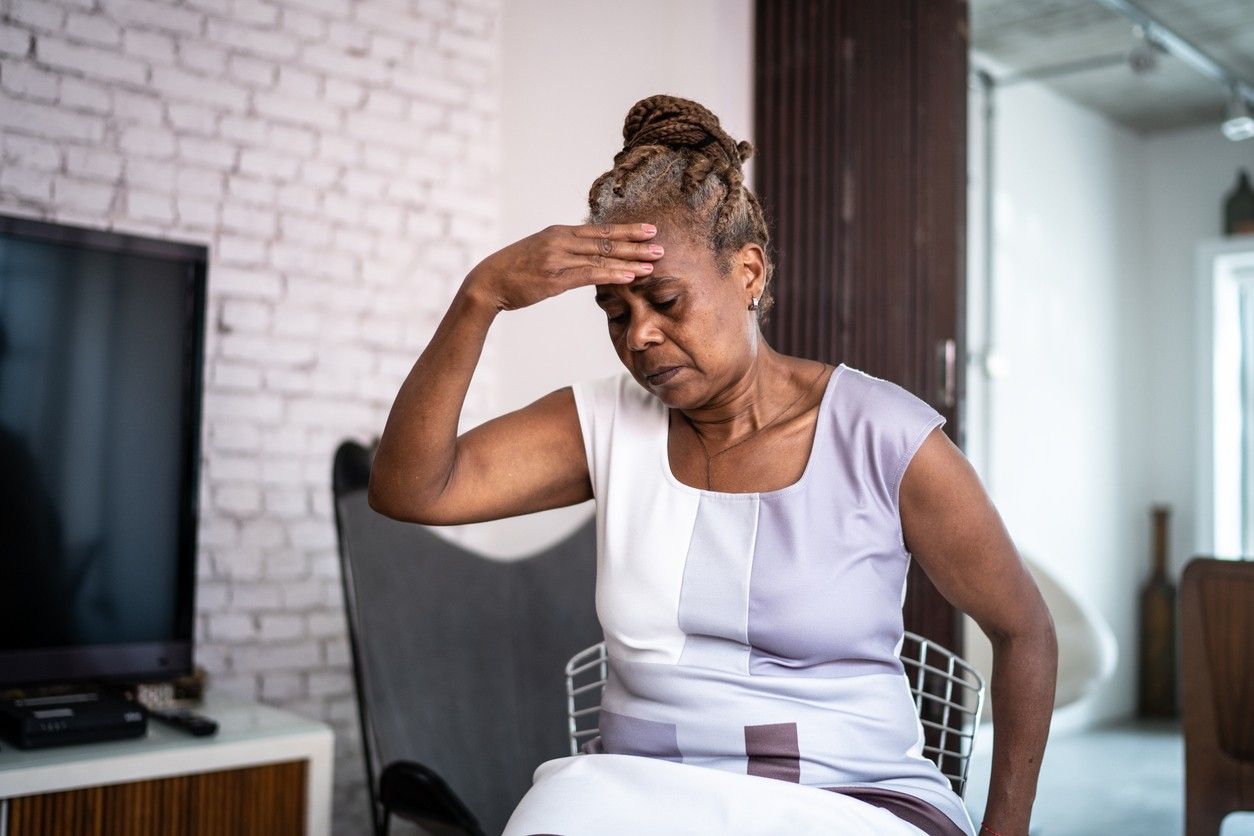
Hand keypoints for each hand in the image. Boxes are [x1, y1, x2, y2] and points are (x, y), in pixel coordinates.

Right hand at [466, 222, 662, 312]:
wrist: (488, 281)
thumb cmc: (513, 270)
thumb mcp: (539, 252)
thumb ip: (563, 251)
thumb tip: (584, 255)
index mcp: (559, 233)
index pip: (599, 230)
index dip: (626, 229)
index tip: (648, 229)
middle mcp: (561, 241)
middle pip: (606, 240)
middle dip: (635, 242)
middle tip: (660, 243)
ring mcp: (558, 258)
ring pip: (602, 257)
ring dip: (630, 259)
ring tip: (653, 262)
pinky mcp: (555, 278)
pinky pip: (590, 275)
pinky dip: (613, 274)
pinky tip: (630, 275)